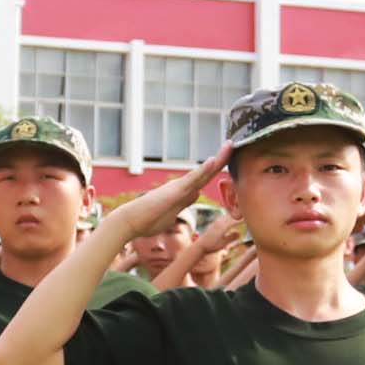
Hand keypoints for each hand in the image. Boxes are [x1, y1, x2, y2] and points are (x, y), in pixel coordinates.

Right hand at [104, 154, 224, 245]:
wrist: (131, 222)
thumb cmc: (149, 220)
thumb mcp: (174, 211)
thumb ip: (185, 201)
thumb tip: (195, 194)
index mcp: (185, 191)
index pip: (206, 177)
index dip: (218, 167)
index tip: (230, 156)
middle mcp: (183, 185)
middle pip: (208, 170)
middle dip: (222, 157)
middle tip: (234, 142)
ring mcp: (179, 187)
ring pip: (203, 171)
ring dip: (218, 158)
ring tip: (230, 145)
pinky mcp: (175, 192)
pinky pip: (192, 179)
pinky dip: (203, 170)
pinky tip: (213, 160)